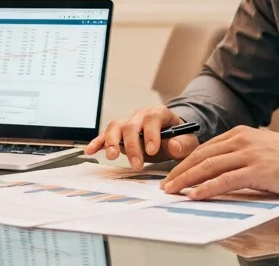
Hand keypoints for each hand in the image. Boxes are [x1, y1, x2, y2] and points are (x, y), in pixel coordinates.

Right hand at [82, 106, 200, 169]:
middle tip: (137, 164)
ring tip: (113, 157)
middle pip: (131, 125)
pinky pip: (105, 135)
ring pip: (115, 127)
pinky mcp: (119, 134)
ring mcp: (128, 123)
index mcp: (159, 114)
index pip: (153, 118)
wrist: (172, 137)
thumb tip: (174, 146)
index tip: (152, 150)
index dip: (151, 133)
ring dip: (112, 142)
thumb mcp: (188, 141)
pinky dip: (97, 142)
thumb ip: (183, 144)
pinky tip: (90, 150)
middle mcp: (140, 116)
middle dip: (133, 145)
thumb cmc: (179, 138)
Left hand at [161, 126, 278, 199]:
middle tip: (165, 185)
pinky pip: (226, 180)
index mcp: (240, 134)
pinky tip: (196, 195)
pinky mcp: (259, 169)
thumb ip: (241, 158)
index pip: (204, 148)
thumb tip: (220, 175)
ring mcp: (250, 154)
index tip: (172, 174)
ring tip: (172, 191)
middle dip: (179, 171)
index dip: (185, 162)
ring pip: (209, 167)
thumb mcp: (262, 152)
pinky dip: (208, 188)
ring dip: (187, 180)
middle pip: (201, 156)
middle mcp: (241, 140)